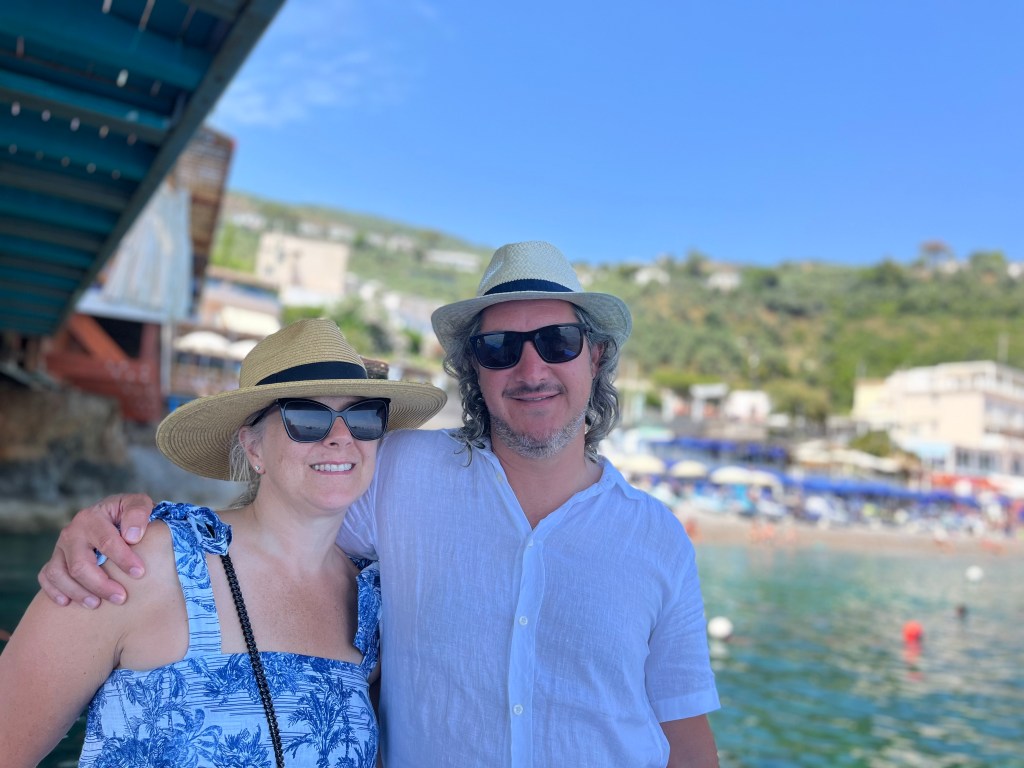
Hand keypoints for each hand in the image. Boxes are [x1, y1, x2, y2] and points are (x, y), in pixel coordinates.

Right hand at [37, 493, 154, 607]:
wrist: (111, 516)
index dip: (123, 559)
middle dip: (100, 584)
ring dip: (77, 592)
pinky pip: (46, 577)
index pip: (106, 542)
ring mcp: (60, 547)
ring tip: (97, 604)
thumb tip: (132, 536)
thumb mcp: (138, 504)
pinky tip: (67, 602)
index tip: (139, 573)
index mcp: (92, 517)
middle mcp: (72, 532)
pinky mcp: (54, 559)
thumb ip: (138, 513)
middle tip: (121, 598)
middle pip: (80, 564)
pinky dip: (53, 591)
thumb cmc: (128, 514)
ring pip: (59, 573)